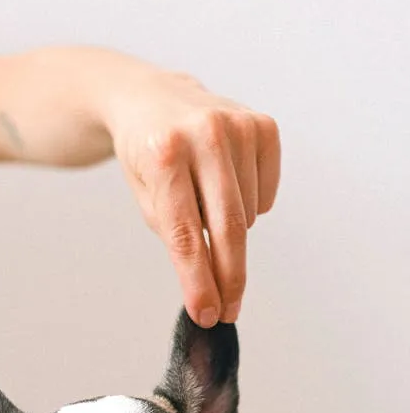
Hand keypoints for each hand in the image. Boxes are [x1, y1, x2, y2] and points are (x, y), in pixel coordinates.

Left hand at [109, 68, 280, 325]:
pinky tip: (226, 184)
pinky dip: (251, 204)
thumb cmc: (146, 154)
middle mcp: (203, 133)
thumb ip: (177, 236)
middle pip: (227, 227)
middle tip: (229, 309)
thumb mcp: (145, 195)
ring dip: (230, 230)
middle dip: (229, 277)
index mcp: (163, 153)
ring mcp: (237, 124)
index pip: (185, 234)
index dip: (199, 281)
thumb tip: (211, 286)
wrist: (148, 98)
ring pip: (248, 214)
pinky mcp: (262, 125)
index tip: (208, 314)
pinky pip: (267, 193)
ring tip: (204, 203)